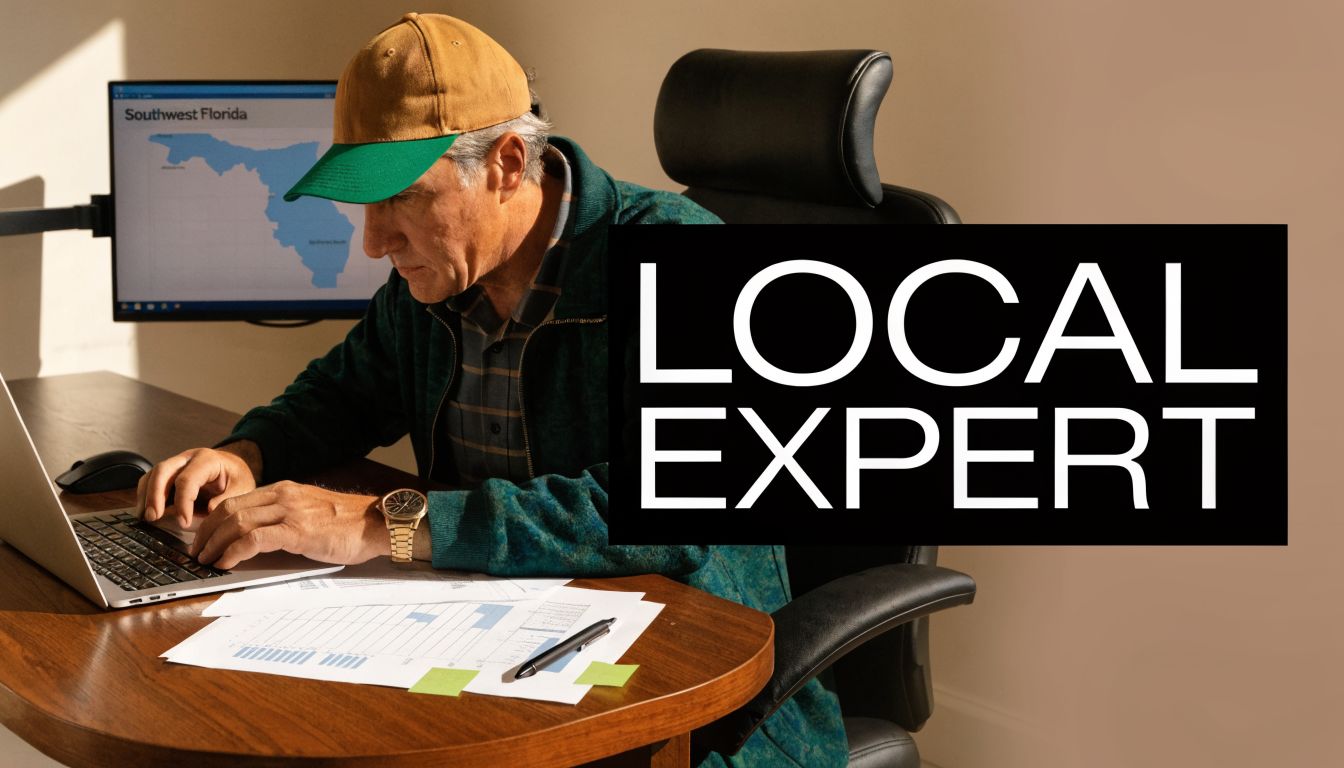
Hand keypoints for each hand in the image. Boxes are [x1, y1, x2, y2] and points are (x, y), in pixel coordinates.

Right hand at [138, 444, 259, 527]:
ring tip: (146, 518)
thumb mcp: (241, 489)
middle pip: (163, 470)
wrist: (234, 468)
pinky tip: (146, 512)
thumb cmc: (237, 479)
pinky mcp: (169, 473)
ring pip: (153, 474)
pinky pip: (151, 480)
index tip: (183, 522)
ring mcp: (176, 463)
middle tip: (153, 517)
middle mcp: (188, 458)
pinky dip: (146, 495)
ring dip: (146, 496)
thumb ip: (226, 499)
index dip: (182, 502)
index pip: (187, 479)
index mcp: (207, 460)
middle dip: (155, 495)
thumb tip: (208, 510)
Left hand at [190, 481, 385, 569]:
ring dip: (214, 544)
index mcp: (285, 490)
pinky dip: (233, 551)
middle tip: (197, 553)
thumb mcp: (312, 514)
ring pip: (236, 522)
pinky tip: (226, 563)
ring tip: (205, 561)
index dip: (213, 521)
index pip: (236, 501)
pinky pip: (253, 539)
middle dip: (206, 533)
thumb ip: (287, 519)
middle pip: (229, 509)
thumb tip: (261, 538)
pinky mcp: (297, 531)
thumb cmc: (350, 524)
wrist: (377, 523)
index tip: (203, 538)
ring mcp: (290, 512)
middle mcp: (283, 496)